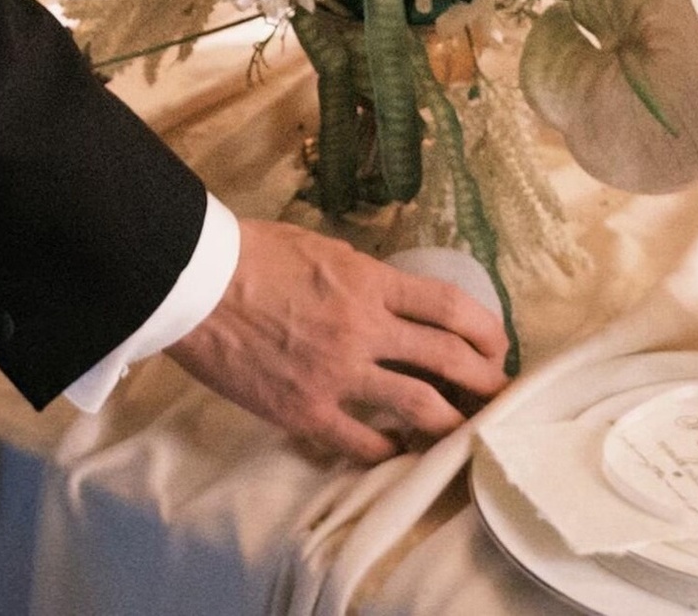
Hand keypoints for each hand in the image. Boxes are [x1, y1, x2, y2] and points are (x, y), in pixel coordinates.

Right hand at [166, 218, 508, 461]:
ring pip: (420, 408)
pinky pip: (363, 443)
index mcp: (370, 281)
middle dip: (485, 381)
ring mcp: (338, 374)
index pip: (451, 307)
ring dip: (452, 423)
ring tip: (466, 432)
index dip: (487, 331)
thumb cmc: (254, 254)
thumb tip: (393, 299)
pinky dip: (388, 449)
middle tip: (499, 395)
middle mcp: (365, 328)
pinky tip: (396, 448)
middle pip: (448, 358)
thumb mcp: (324, 248)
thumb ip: (365, 276)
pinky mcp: (307, 412)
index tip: (498, 347)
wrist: (197, 284)